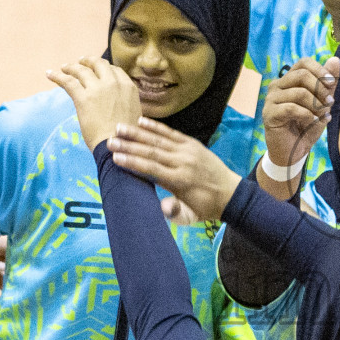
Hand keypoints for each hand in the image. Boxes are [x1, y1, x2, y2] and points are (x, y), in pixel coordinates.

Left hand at [48, 57, 141, 149]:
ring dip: (71, 67)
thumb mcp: (133, 112)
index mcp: (128, 87)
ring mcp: (98, 89)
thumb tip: (118, 101)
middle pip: (99, 64)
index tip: (97, 70)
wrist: (118, 145)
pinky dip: (57, 76)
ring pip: (81, 70)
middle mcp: (113, 83)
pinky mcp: (83, 98)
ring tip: (64, 67)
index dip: (104, 68)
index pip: (114, 70)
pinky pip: (67, 81)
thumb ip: (125, 101)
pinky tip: (49, 73)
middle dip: (88, 61)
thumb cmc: (126, 136)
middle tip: (81, 62)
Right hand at [109, 118, 241, 221]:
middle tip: (109, 141)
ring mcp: (188, 151)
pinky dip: (155, 127)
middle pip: (152, 151)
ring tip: (119, 127)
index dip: (133, 162)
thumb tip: (162, 206)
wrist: (230, 194)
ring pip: (159, 139)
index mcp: (180, 181)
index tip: (115, 158)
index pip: (152, 169)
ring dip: (137, 133)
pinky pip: (171, 133)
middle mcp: (183, 162)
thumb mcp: (190, 218)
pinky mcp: (192, 144)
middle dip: (129, 146)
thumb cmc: (205, 208)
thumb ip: (175, 213)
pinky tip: (140, 121)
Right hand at [262, 56, 337, 167]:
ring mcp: (271, 99)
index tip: (332, 83)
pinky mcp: (269, 113)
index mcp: (289, 80)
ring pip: (298, 92)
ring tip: (321, 115)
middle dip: (320, 89)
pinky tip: (312, 121)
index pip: (303, 62)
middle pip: (301, 75)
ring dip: (315, 104)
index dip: (320, 70)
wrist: (293, 152)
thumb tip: (335, 59)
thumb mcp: (323, 104)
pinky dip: (306, 115)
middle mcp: (277, 85)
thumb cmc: (306, 126)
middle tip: (329, 103)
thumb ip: (328, 84)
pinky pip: (291, 108)